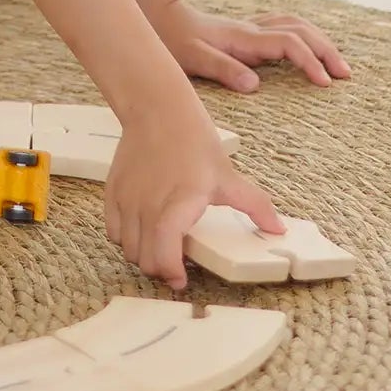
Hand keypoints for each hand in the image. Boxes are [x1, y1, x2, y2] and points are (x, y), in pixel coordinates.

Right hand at [105, 104, 285, 288]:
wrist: (157, 111)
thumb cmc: (193, 141)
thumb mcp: (228, 176)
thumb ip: (255, 206)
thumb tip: (278, 229)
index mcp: (177, 207)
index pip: (163, 255)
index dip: (172, 274)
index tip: (182, 279)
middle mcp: (147, 207)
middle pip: (144, 259)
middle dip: (160, 268)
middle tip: (176, 264)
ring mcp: (127, 200)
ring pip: (127, 248)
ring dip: (143, 254)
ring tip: (161, 247)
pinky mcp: (112, 192)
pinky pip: (112, 230)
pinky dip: (125, 238)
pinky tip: (143, 230)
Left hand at [148, 0, 350, 92]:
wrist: (158, 16)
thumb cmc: (172, 40)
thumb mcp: (192, 58)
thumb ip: (222, 69)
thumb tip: (255, 85)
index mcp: (243, 38)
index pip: (288, 44)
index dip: (309, 61)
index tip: (324, 83)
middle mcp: (252, 30)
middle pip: (301, 30)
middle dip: (326, 50)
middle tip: (345, 75)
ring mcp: (251, 28)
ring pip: (296, 25)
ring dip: (320, 41)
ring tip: (337, 64)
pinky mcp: (247, 31)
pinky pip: (285, 27)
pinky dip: (305, 36)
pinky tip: (310, 48)